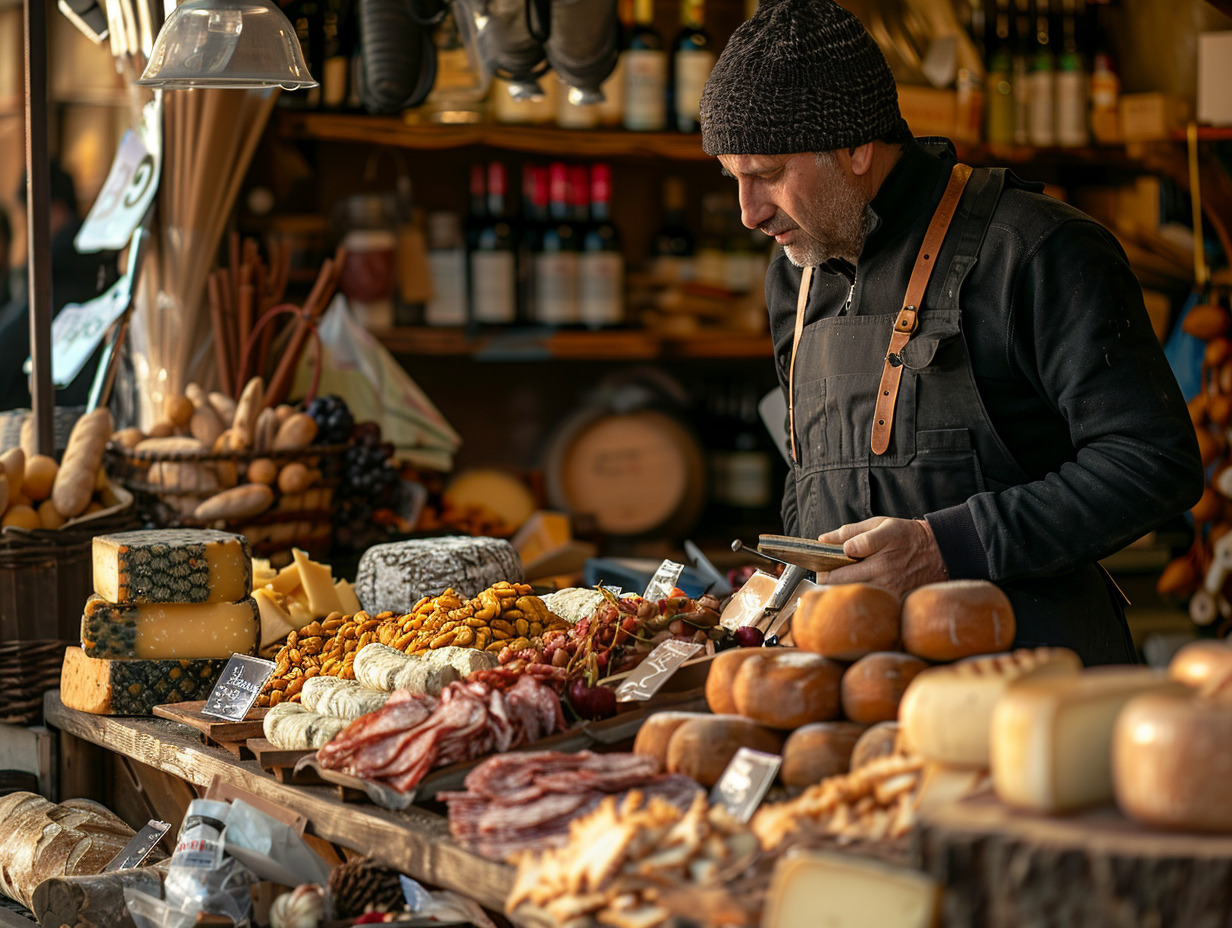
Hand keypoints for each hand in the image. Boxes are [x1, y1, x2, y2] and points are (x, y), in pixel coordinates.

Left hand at [816, 517, 948, 597]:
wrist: (940, 553)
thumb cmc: (906, 537)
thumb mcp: (881, 524)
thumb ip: (851, 531)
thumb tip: (823, 539)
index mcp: (881, 545)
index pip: (848, 549)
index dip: (831, 553)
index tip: (826, 555)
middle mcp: (884, 569)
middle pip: (840, 579)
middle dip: (825, 577)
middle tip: (823, 574)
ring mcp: (890, 588)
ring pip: (851, 595)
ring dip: (839, 591)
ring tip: (838, 585)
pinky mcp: (895, 602)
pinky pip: (867, 606)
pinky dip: (857, 602)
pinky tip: (855, 596)